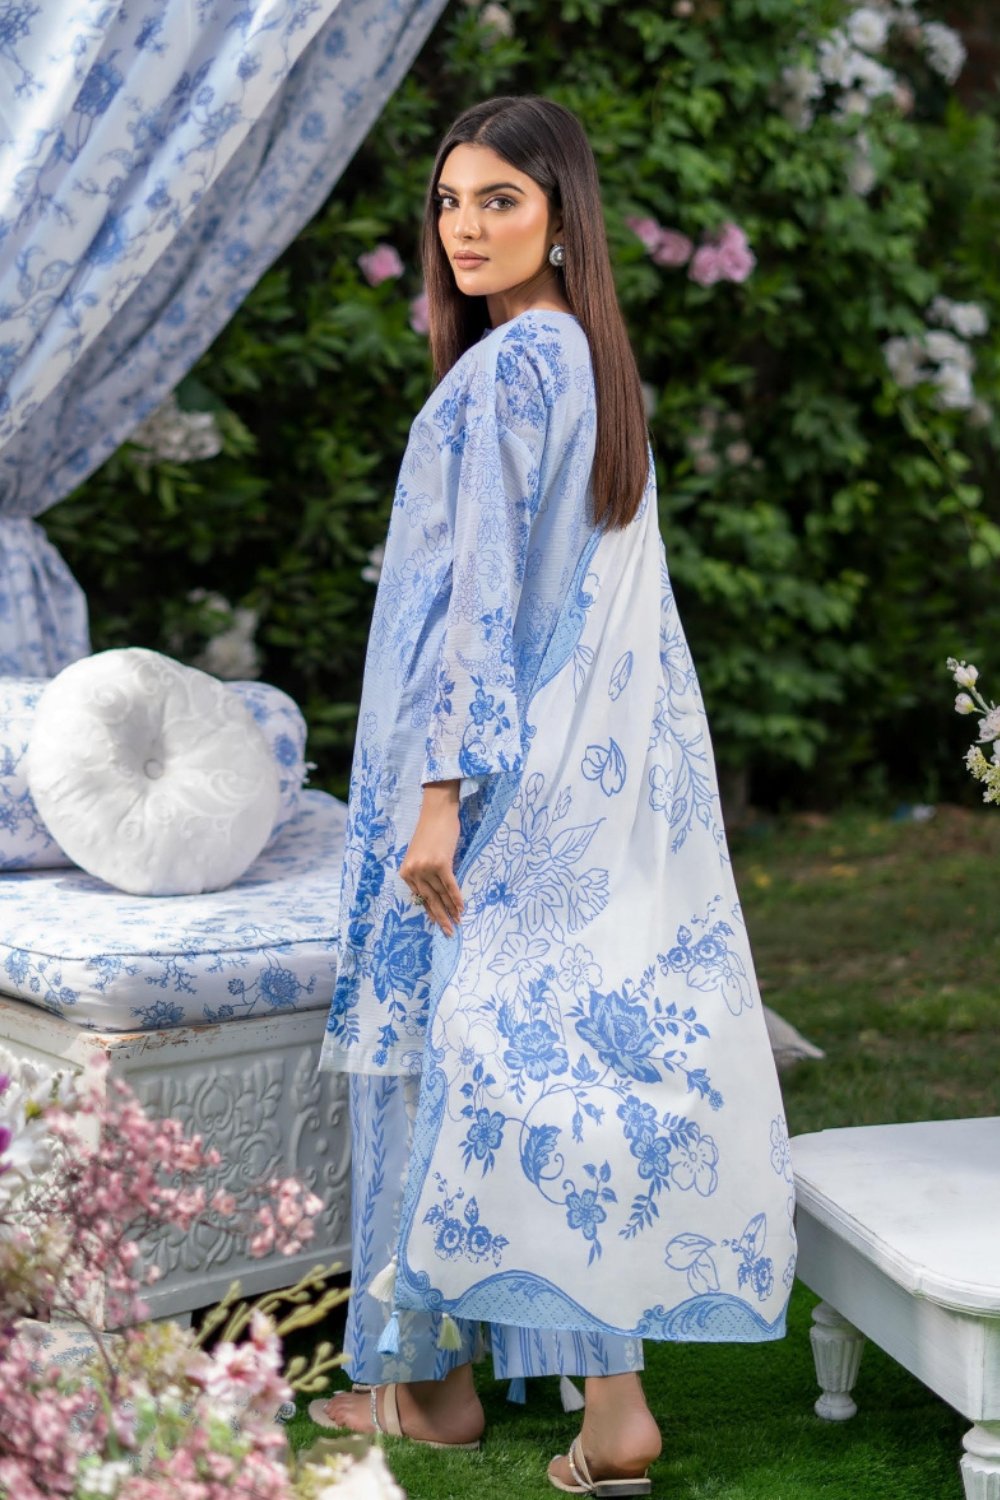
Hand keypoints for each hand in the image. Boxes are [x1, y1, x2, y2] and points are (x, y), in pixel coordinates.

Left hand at [400, 780, 464, 936]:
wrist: (437, 812)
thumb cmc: (431, 832)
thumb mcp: (421, 856)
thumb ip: (424, 874)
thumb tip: (436, 894)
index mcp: (406, 872)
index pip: (420, 897)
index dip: (431, 912)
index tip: (439, 924)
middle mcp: (413, 871)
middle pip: (429, 900)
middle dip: (440, 918)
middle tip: (449, 932)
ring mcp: (426, 868)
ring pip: (440, 895)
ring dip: (451, 910)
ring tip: (458, 922)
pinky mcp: (440, 863)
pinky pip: (450, 886)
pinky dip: (457, 898)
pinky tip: (461, 909)